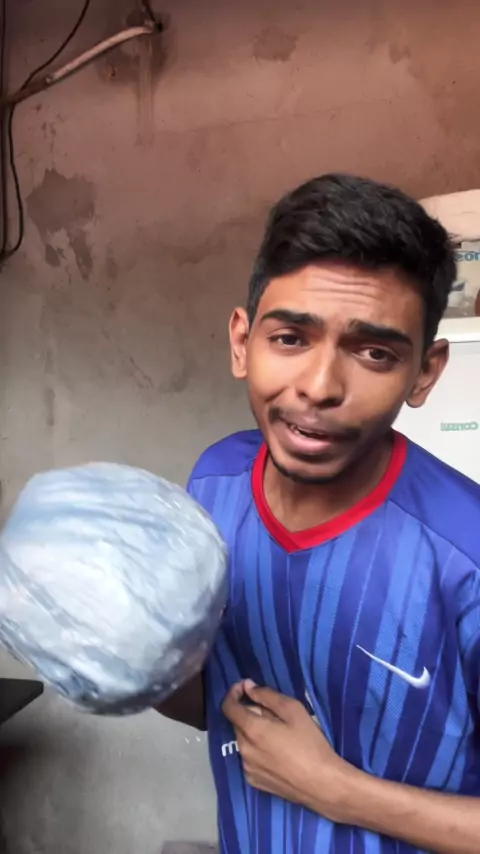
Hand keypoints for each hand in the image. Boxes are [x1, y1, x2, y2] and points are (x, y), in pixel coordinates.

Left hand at [222, 680, 353, 820]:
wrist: (322, 785)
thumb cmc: (311, 744)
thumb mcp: (294, 711)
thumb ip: (267, 696)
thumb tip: (248, 687)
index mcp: (252, 730)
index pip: (228, 707)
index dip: (233, 693)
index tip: (244, 687)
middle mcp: (244, 750)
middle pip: (238, 723)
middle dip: (250, 713)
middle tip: (274, 714)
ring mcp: (247, 768)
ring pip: (244, 741)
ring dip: (253, 732)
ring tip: (278, 735)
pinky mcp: (254, 781)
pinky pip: (249, 758)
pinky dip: (257, 750)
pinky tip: (277, 753)